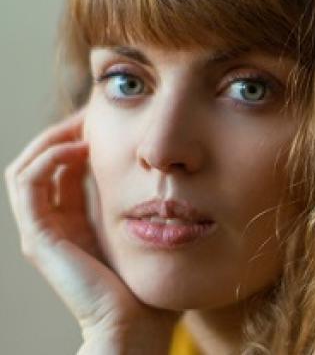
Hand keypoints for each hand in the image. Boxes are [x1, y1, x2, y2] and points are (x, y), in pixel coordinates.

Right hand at [4, 107, 179, 351]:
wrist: (140, 324)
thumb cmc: (150, 277)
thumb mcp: (145, 226)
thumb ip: (143, 198)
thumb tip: (165, 164)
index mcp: (77, 218)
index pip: (66, 165)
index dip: (82, 135)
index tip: (109, 115)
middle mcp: (55, 222)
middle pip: (45, 160)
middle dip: (67, 130)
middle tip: (95, 111)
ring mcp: (43, 229)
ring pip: (29, 166)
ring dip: (54, 138)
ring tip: (86, 123)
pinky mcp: (40, 237)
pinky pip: (28, 184)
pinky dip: (49, 157)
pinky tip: (82, 146)